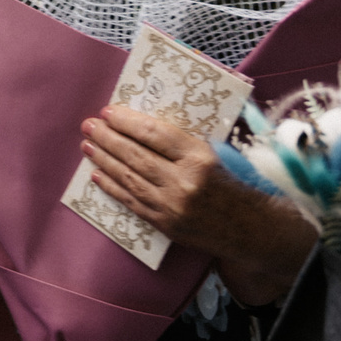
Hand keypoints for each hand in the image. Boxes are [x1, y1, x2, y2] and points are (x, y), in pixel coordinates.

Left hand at [82, 104, 315, 303]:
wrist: (252, 229)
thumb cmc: (234, 184)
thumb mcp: (217, 154)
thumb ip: (185, 140)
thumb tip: (144, 122)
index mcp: (200, 157)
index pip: (155, 133)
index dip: (128, 121)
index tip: (109, 111)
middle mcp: (184, 182)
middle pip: (136, 155)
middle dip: (108, 138)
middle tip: (89, 124)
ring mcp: (172, 206)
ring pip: (129, 178)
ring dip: (104, 159)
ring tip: (88, 144)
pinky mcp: (165, 225)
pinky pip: (132, 202)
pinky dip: (112, 187)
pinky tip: (97, 173)